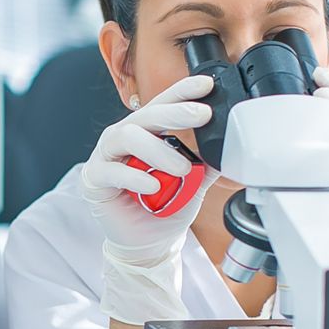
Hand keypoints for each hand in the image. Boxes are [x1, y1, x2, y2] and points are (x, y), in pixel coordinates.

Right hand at [80, 74, 216, 321]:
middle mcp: (123, 137)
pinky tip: (153, 187)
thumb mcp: (194, 180)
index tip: (206, 84)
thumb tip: (234, 144)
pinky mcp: (95, 179)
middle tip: (202, 115)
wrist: (148, 243)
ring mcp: (106, 156)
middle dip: (176, 111)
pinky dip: (136, 178)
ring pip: (127, 136)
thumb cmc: (165, 208)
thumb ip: (208, 160)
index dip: (182, 90)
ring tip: (181, 168)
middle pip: (146, 114)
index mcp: (146, 132)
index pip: (164, 103)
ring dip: (158, 150)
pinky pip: (113, 171)